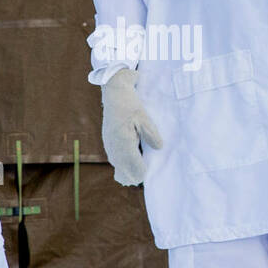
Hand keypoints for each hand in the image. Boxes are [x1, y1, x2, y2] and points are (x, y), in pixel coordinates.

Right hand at [100, 68, 162, 185]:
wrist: (114, 91)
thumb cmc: (130, 104)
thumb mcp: (145, 117)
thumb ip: (151, 134)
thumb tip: (159, 147)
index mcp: (123, 141)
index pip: (130, 167)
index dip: (139, 172)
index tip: (146, 174)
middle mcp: (114, 146)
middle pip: (121, 170)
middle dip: (132, 174)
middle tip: (141, 176)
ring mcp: (109, 144)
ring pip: (117, 164)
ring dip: (126, 169)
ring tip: (134, 174)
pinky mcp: (108, 140)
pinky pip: (114, 157)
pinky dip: (121, 162)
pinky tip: (128, 161)